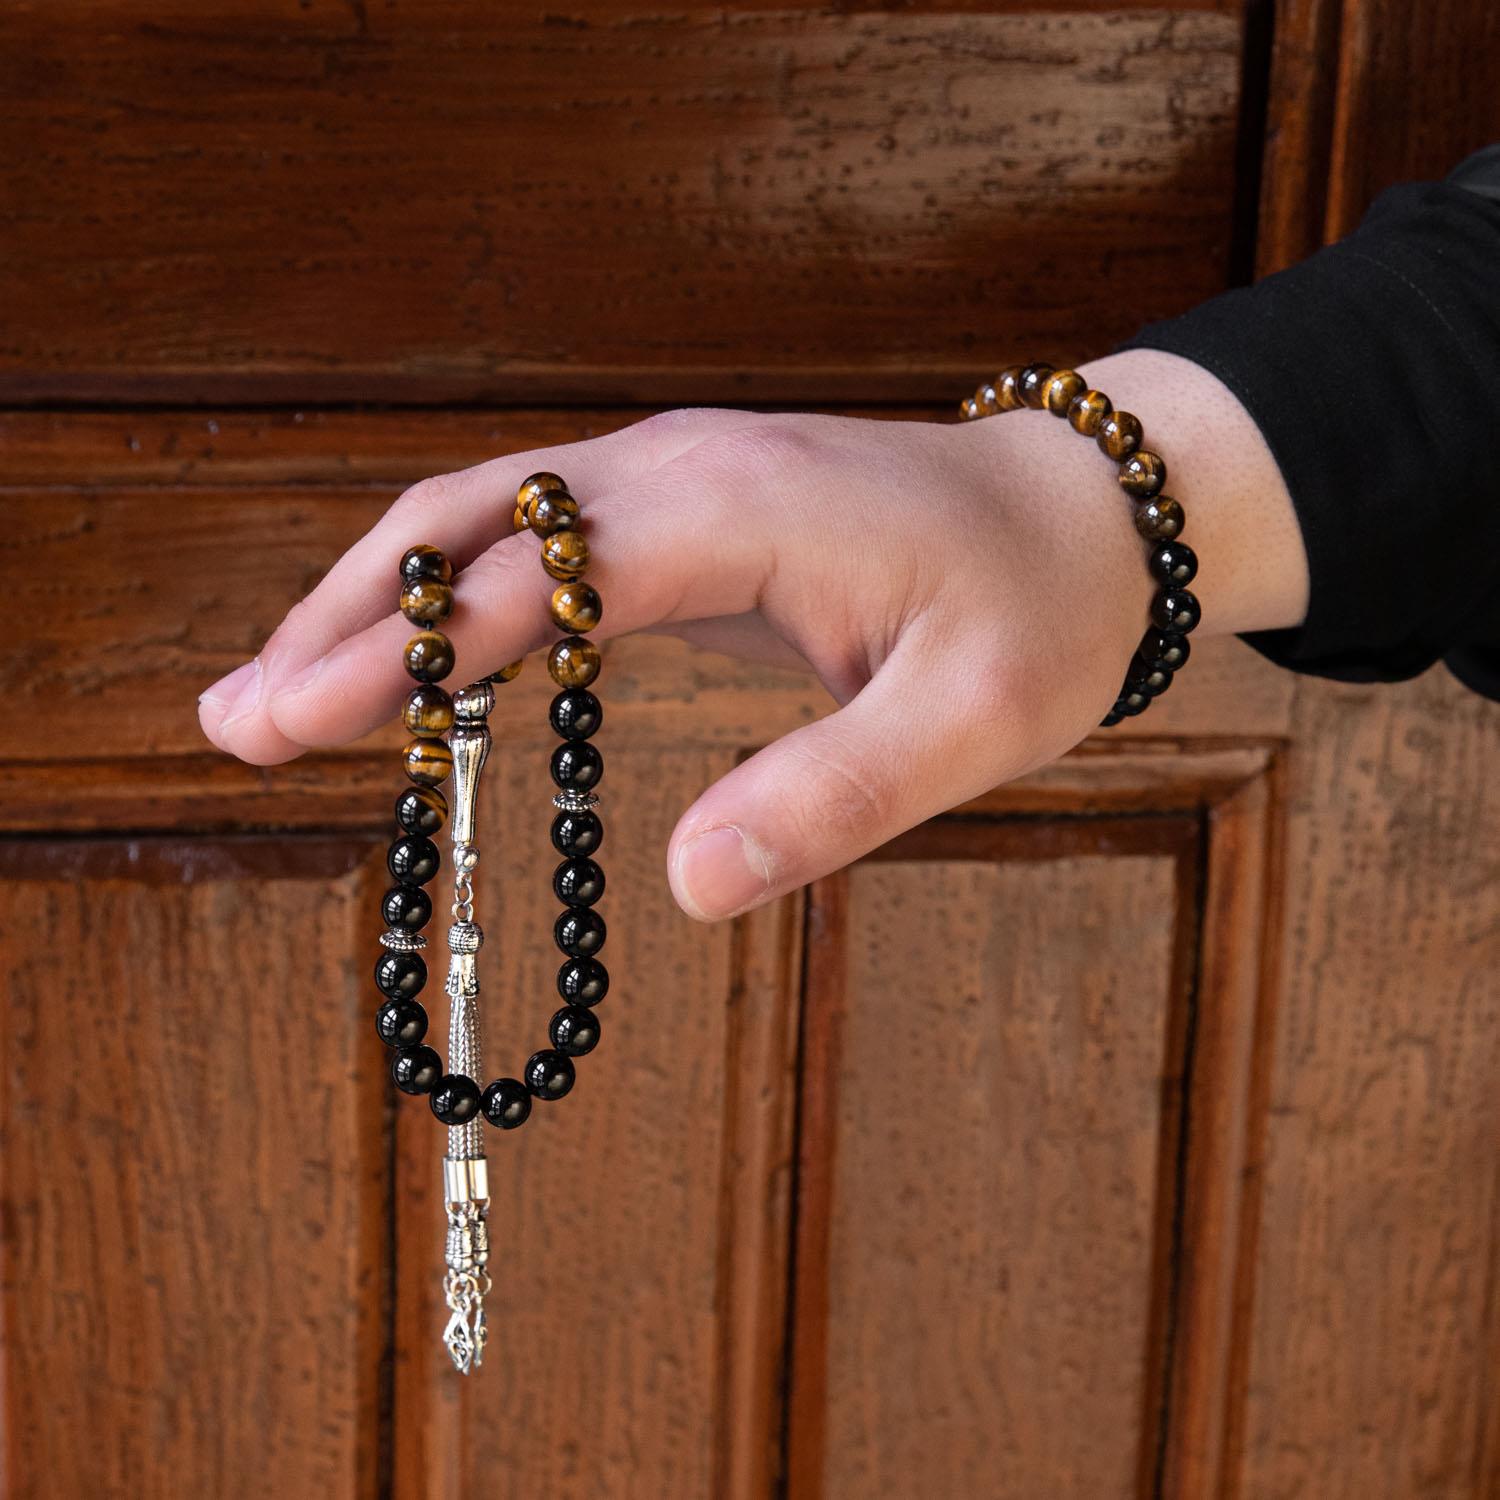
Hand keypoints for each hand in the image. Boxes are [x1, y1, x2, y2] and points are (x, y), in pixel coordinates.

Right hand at [198, 350, 1307, 919]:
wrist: (1090, 514)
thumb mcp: (971, 724)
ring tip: (275, 689)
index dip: (407, 651)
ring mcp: (675, 474)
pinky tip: (412, 656)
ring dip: (376, 598)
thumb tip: (687, 890)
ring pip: (484, 516)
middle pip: (467, 522)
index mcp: (734, 510)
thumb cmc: (1038, 613)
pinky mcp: (684, 504)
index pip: (528, 575)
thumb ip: (833, 799)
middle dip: (346, 620)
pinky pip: (536, 535)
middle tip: (236, 720)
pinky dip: (450, 592)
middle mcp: (679, 467)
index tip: (292, 723)